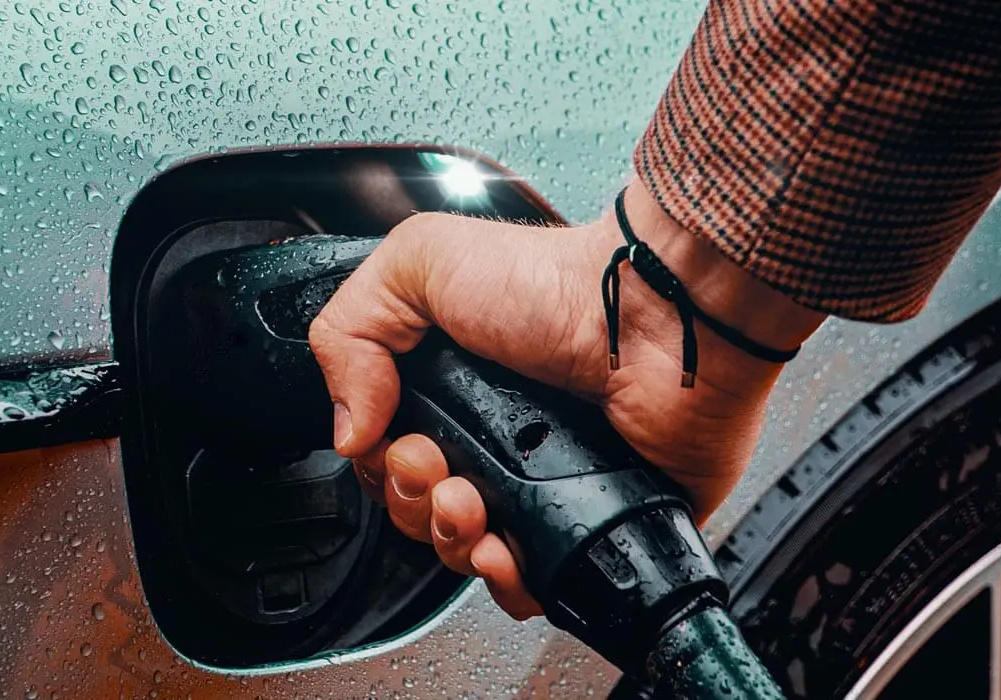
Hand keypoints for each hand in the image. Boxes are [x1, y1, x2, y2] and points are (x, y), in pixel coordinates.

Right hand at [308, 176, 824, 619]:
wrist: (655, 316)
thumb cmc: (556, 282)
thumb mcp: (419, 264)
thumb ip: (349, 331)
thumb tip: (345, 428)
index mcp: (450, 385)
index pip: (386, 453)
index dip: (380, 463)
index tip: (400, 442)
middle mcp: (493, 435)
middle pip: (419, 509)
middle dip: (413, 502)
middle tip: (439, 468)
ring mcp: (543, 482)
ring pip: (467, 552)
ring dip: (452, 541)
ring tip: (473, 506)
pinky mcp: (592, 520)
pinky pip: (537, 583)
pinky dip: (509, 583)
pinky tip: (504, 552)